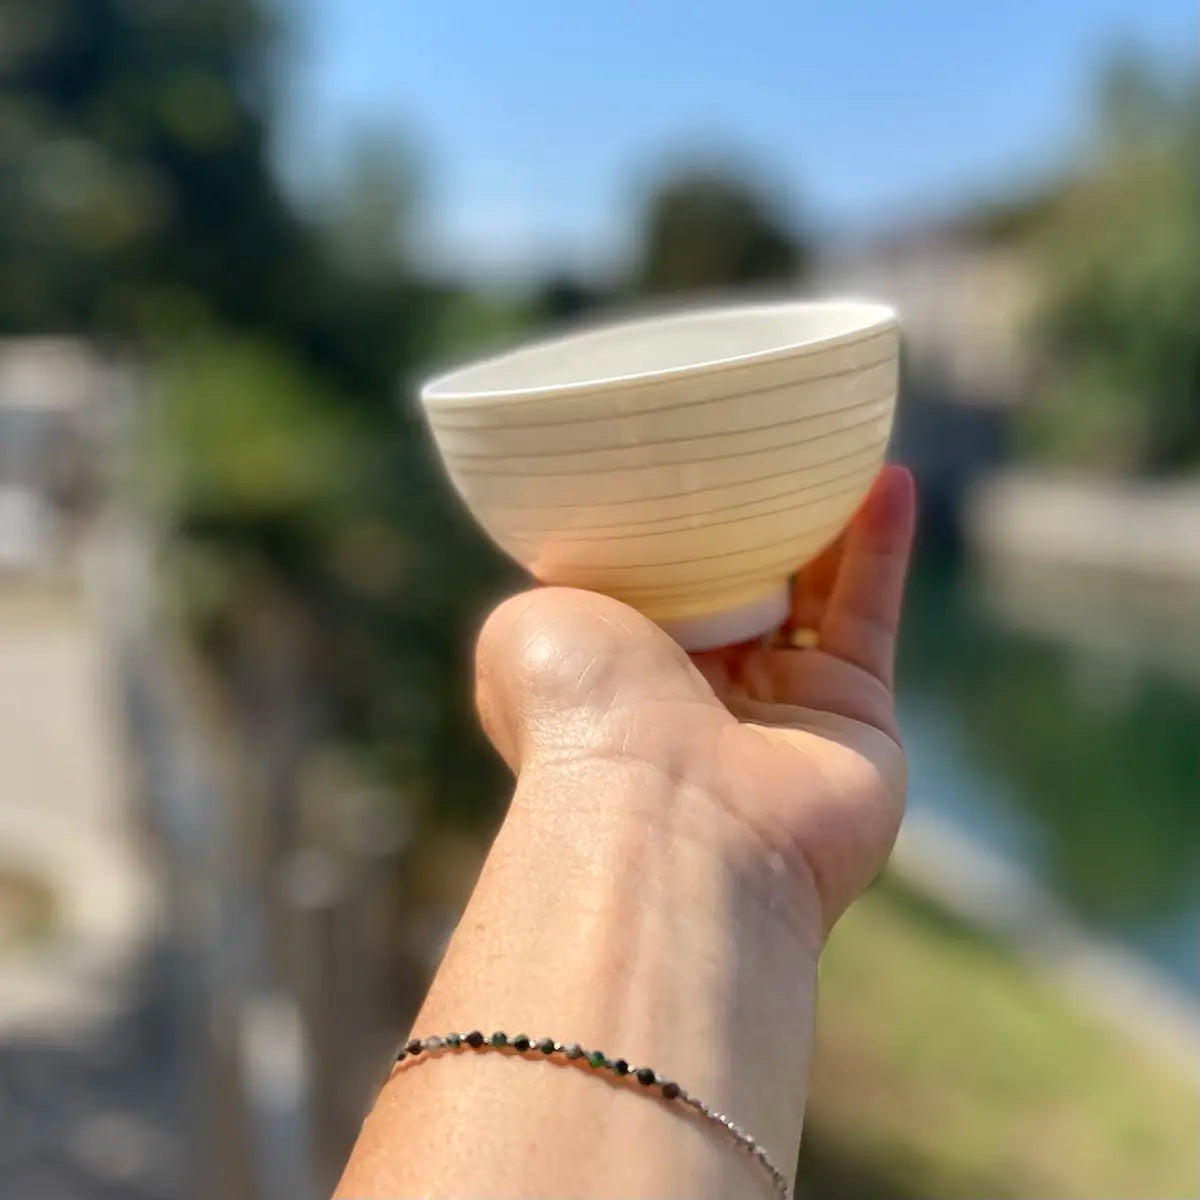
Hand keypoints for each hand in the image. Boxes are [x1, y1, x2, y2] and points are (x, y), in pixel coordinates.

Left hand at [476, 464, 916, 939]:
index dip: (678, 524)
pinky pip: (870, 614)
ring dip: (829, 519)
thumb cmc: (581, 717)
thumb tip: (565, 561)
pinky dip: (880, 545)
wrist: (667, 815)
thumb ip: (549, 586)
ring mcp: (783, 711)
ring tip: (837, 441)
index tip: (690, 458)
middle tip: (771, 443)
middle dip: (759, 521)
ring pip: (815, 594)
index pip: (662, 586)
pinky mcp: (855, 719)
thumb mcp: (525, 626)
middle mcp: (704, 697)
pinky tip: (886, 476)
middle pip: (745, 586)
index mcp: (626, 675)